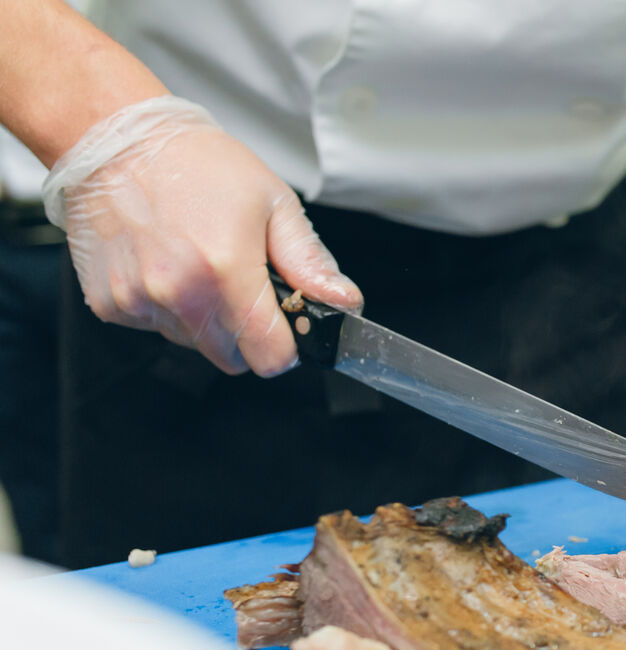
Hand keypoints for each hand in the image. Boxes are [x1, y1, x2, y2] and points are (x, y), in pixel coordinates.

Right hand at [43, 96, 360, 376]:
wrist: (120, 141)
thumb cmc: (199, 165)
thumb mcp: (274, 203)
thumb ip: (310, 261)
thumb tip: (343, 301)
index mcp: (227, 272)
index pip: (270, 357)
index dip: (286, 347)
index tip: (284, 327)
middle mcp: (180, 293)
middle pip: (232, 359)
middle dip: (247, 334)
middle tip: (241, 286)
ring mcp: (140, 301)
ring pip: (193, 344)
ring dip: (205, 319)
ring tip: (199, 265)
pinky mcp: (110, 303)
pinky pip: (154, 328)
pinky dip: (166, 307)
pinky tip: (166, 264)